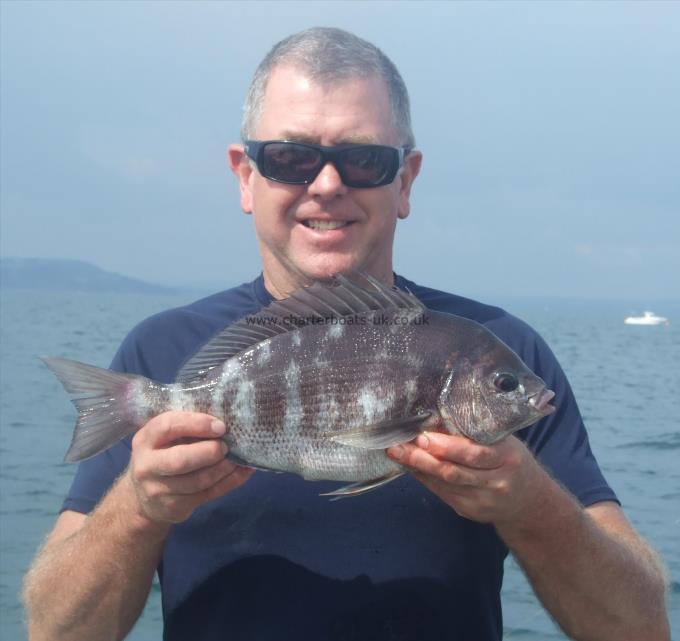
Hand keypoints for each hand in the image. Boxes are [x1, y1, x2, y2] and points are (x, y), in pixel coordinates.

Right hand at [127, 411, 253, 524]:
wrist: (143, 497)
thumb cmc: (163, 454)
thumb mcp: (165, 437)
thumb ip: (187, 427)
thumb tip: (225, 421)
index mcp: (146, 439)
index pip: (168, 426)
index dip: (197, 424)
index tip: (220, 426)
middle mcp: (147, 466)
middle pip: (181, 460)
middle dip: (210, 452)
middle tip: (227, 446)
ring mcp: (158, 490)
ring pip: (198, 481)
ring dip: (223, 469)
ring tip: (237, 458)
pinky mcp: (174, 508)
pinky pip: (208, 494)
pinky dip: (230, 482)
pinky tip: (243, 472)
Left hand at [387, 431, 544, 524]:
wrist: (529, 502)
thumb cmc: (511, 461)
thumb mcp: (504, 442)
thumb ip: (477, 434)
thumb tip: (435, 421)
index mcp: (507, 458)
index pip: (474, 453)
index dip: (446, 446)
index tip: (423, 436)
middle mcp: (496, 482)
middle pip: (454, 472)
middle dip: (422, 458)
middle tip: (398, 446)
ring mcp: (482, 501)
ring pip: (443, 484)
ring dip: (417, 468)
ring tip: (397, 453)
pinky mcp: (469, 512)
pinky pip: (441, 493)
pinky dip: (424, 478)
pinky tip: (410, 466)